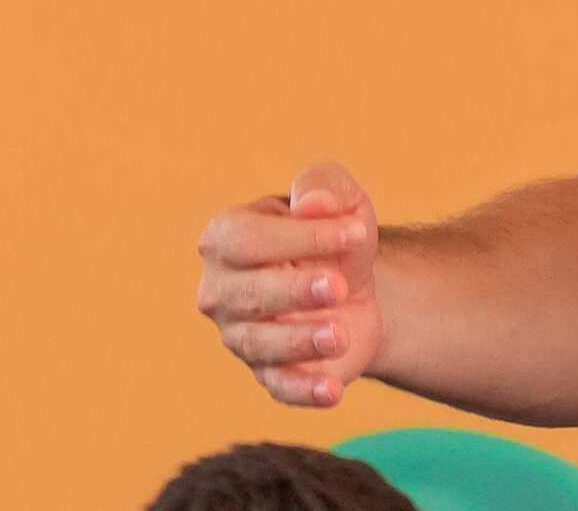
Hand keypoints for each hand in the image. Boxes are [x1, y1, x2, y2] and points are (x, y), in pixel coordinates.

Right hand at [195, 161, 384, 407]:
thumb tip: (310, 204)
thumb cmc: (332, 233)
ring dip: (300, 341)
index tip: (357, 232)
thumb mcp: (337, 198)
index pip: (249, 240)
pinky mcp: (268, 373)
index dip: (301, 237)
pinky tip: (332, 390)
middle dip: (294, 290)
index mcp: (225, 237)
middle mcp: (220, 289)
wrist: (353, 285)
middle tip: (339, 286)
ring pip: (260, 344)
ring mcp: (239, 335)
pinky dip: (304, 391)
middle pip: (248, 294)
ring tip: (341, 334)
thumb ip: (322, 187)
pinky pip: (279, 387)